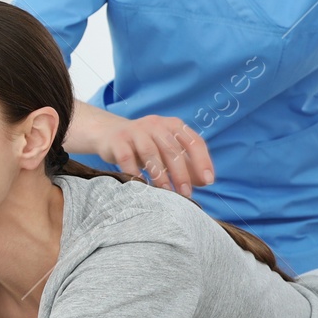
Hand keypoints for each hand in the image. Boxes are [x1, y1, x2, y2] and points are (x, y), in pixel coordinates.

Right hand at [97, 114, 213, 196]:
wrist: (109, 134)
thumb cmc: (145, 146)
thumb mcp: (167, 152)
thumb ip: (186, 164)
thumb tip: (204, 181)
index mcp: (173, 125)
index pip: (193, 141)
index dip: (202, 161)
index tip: (208, 181)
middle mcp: (156, 124)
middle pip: (172, 149)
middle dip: (181, 173)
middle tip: (186, 193)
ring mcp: (135, 130)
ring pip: (150, 153)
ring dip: (160, 175)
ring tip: (166, 192)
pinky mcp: (118, 140)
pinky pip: (127, 157)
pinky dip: (134, 172)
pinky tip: (141, 185)